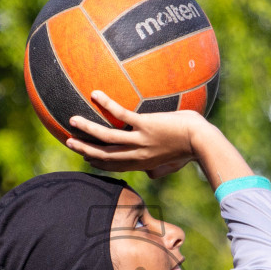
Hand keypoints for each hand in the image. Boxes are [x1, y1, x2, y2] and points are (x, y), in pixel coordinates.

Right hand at [66, 92, 205, 179]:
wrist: (202, 142)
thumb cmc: (191, 149)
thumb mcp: (172, 164)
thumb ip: (159, 169)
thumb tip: (152, 175)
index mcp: (142, 164)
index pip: (115, 165)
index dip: (98, 163)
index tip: (86, 158)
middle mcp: (137, 155)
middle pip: (104, 155)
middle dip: (85, 150)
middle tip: (69, 141)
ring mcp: (140, 140)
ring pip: (106, 138)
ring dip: (87, 130)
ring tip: (71, 121)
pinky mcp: (145, 125)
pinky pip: (121, 115)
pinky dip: (106, 105)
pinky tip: (95, 94)